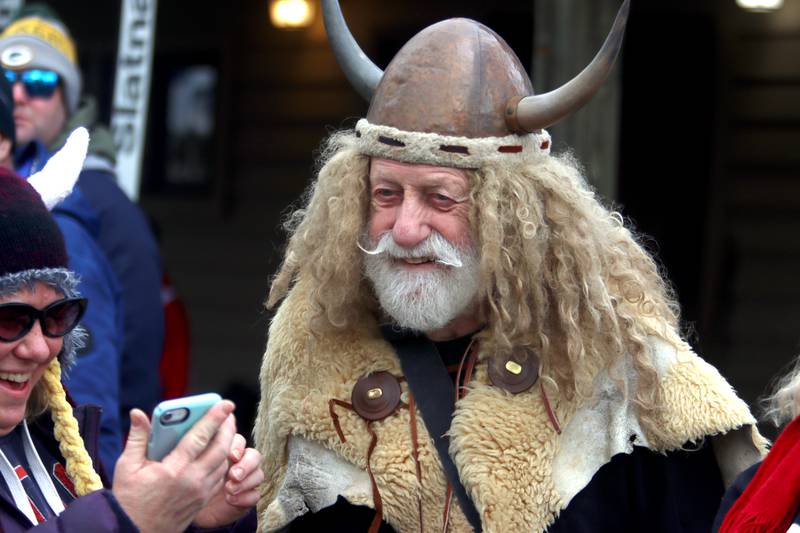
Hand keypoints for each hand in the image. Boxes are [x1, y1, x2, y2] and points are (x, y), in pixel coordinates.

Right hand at [112, 401, 236, 532]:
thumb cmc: (129, 500)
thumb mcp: (127, 467)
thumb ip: (137, 437)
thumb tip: (138, 413)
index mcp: (174, 470)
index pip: (200, 438)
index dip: (214, 418)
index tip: (225, 404)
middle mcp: (192, 481)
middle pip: (220, 448)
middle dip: (228, 428)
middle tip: (228, 413)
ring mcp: (201, 492)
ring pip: (223, 462)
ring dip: (227, 444)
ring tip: (224, 429)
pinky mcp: (203, 500)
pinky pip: (220, 476)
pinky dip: (222, 461)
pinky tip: (217, 452)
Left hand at [193, 433, 263, 527]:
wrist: (187, 510)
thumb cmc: (187, 485)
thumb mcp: (189, 467)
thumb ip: (200, 452)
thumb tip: (200, 439)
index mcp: (225, 452)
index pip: (239, 441)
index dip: (238, 446)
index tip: (232, 456)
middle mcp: (238, 464)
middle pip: (254, 455)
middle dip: (247, 464)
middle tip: (233, 475)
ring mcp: (244, 481)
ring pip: (259, 474)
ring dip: (247, 482)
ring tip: (230, 490)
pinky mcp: (246, 498)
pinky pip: (255, 495)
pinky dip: (246, 497)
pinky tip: (232, 501)